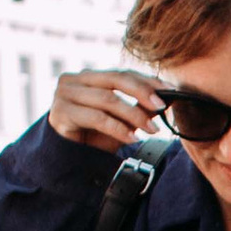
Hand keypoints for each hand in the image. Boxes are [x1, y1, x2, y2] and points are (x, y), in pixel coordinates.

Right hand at [49, 68, 163, 153]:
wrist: (67, 157)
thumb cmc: (92, 136)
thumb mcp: (120, 120)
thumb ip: (137, 107)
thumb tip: (166, 98)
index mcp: (89, 77)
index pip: (122, 73)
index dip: (146, 81)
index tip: (169, 90)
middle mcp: (74, 80)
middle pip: (115, 79)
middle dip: (142, 92)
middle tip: (161, 107)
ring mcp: (64, 94)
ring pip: (107, 99)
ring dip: (134, 115)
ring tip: (152, 129)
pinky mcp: (61, 112)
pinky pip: (98, 118)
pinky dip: (119, 129)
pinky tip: (132, 138)